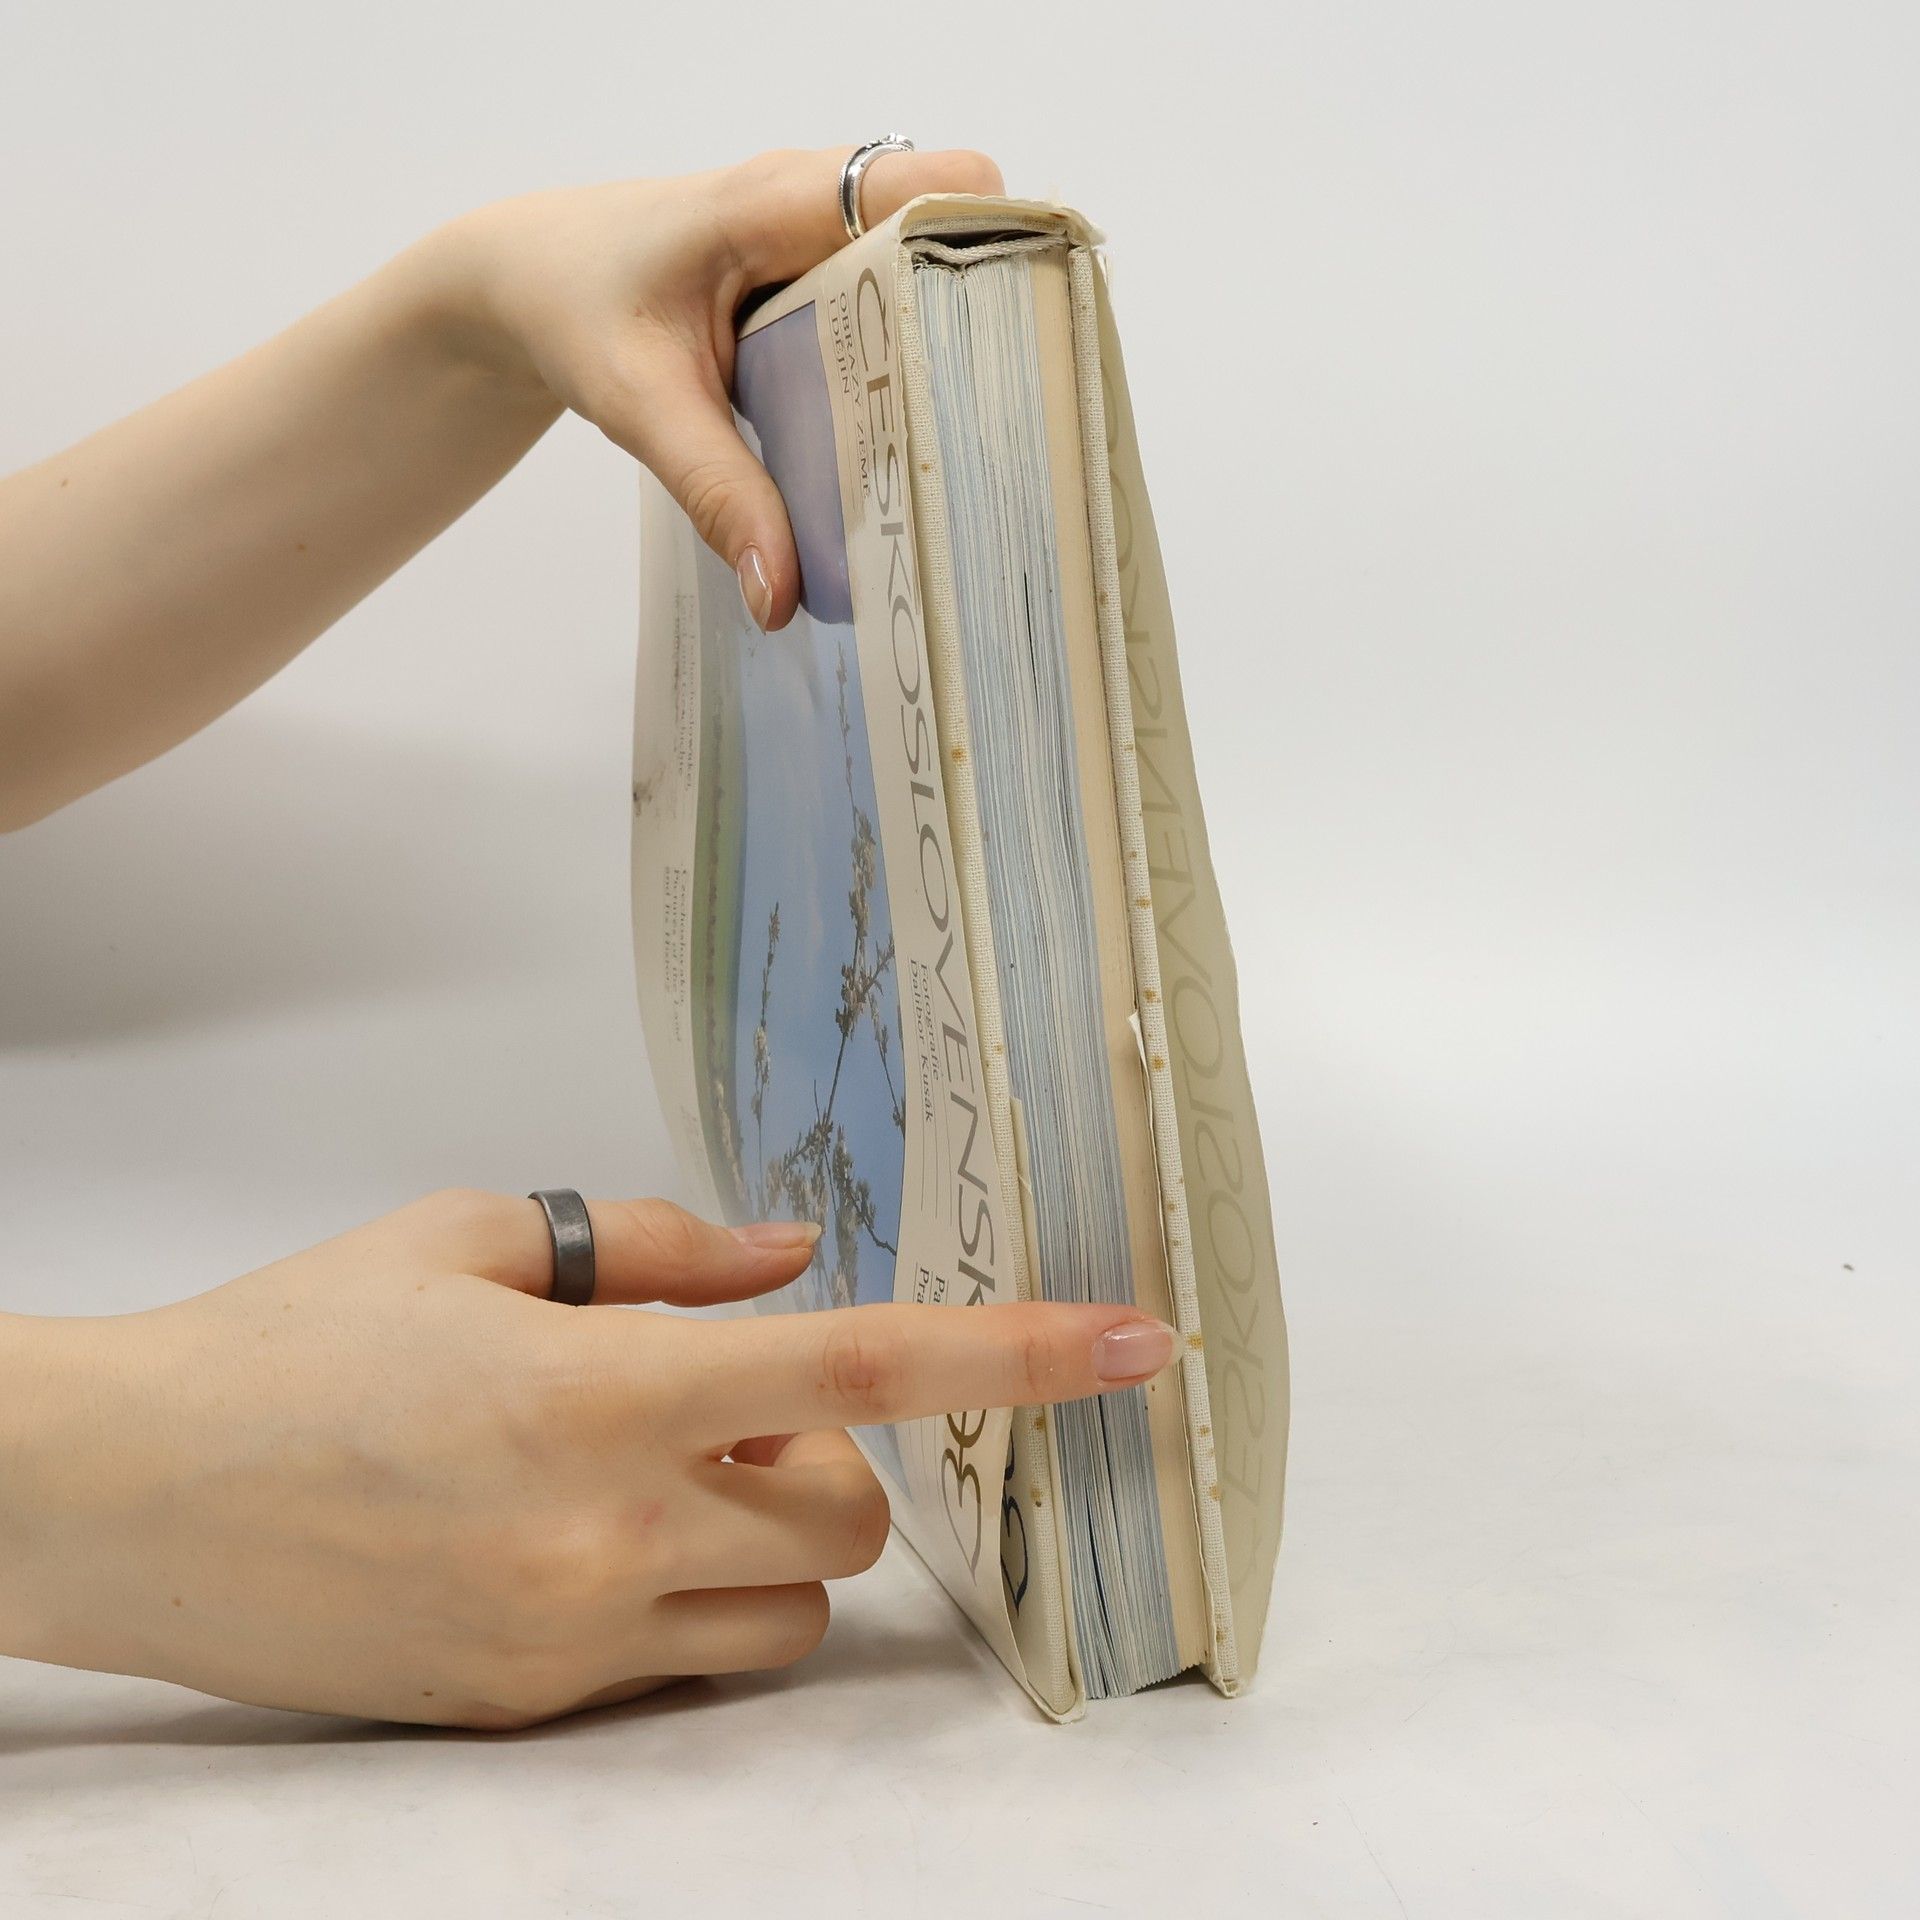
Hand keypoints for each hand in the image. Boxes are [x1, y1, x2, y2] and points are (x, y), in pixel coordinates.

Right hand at [0, 1189, 1172, 1728]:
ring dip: (766, 1535)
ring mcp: (574, 1637)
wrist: (129, 1492)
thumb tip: (793, 1258)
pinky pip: (685, 1662)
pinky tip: (571, 1535)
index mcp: (606, 1388)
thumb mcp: (476, 1241)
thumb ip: (664, 1251)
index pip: (866, 1367)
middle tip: (717, 1405)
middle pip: (853, 1517)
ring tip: (639, 1472)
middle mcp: (610, 1529)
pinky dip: (683, 1594)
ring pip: (789, 1608)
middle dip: (832, 1460)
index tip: (1135, 1340)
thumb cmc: (296, 1340)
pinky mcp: (531, 1708)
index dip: (1016, 1350)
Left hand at [429, 144, 1003, 630]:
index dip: (990, 256)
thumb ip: (717, 495)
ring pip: (934, 268)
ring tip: (967, 440)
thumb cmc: (575, 308)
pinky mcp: (826, 272)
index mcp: (781, 203)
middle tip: (992, 427)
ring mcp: (829, 234)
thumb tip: (782, 596)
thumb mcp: (640, 407)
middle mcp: (821, 200)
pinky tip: (909, 436)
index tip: (1010, 354)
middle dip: (988, 317)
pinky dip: (914, 356)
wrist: (530, 277)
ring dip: (955, 342)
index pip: (933, 188)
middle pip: (959, 230)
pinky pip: (898, 299)